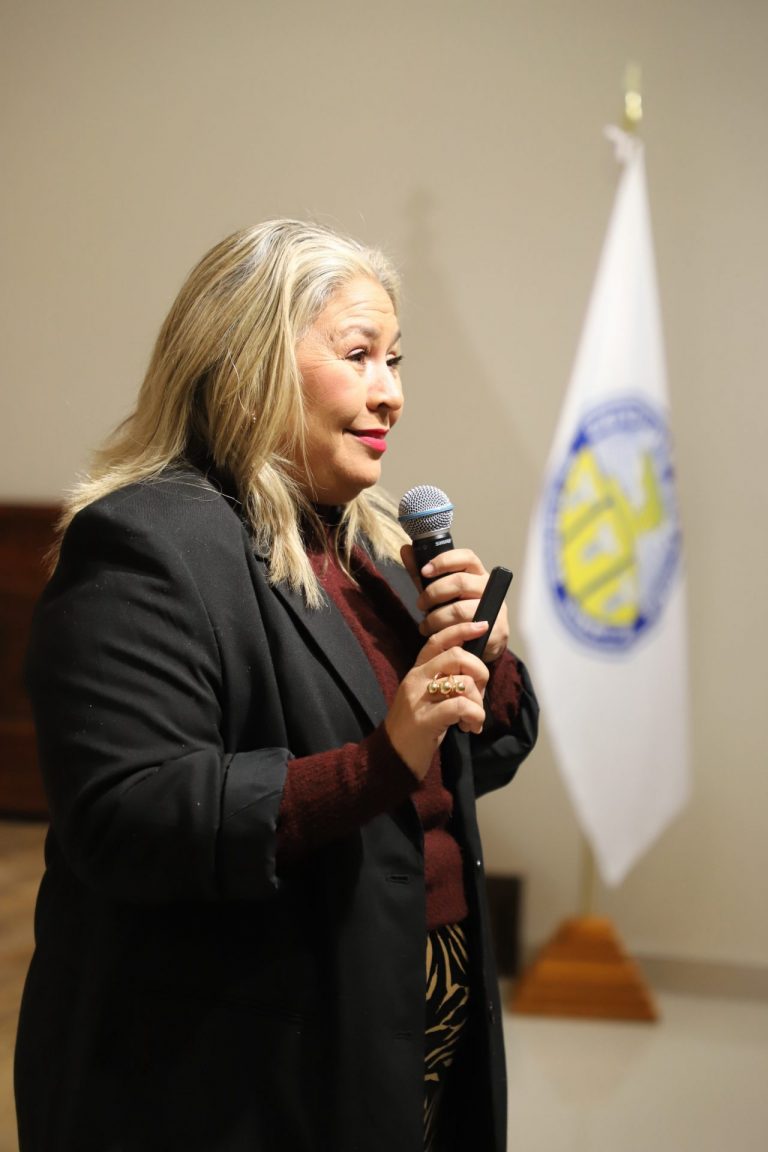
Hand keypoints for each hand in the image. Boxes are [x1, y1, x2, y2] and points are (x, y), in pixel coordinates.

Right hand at [384, 620, 489, 780]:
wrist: (391, 759)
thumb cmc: (415, 730)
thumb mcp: (427, 698)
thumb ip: (443, 681)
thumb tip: (473, 672)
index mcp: (417, 671)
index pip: (438, 639)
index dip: (462, 629)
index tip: (483, 626)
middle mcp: (416, 679)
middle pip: (457, 656)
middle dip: (479, 672)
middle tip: (479, 693)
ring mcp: (419, 699)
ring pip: (463, 683)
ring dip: (478, 703)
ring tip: (473, 720)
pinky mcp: (425, 720)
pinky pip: (461, 707)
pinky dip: (475, 716)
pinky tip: (471, 728)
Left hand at [400, 544, 509, 663]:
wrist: (480, 643)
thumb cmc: (457, 613)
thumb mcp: (438, 592)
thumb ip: (423, 574)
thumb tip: (406, 549)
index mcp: (476, 573)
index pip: (466, 557)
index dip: (444, 561)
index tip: (424, 571)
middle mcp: (488, 587)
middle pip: (461, 582)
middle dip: (434, 593)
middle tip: (420, 604)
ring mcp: (494, 608)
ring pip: (459, 609)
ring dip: (436, 618)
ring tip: (425, 626)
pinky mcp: (497, 630)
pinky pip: (465, 631)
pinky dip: (446, 633)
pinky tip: (438, 635)